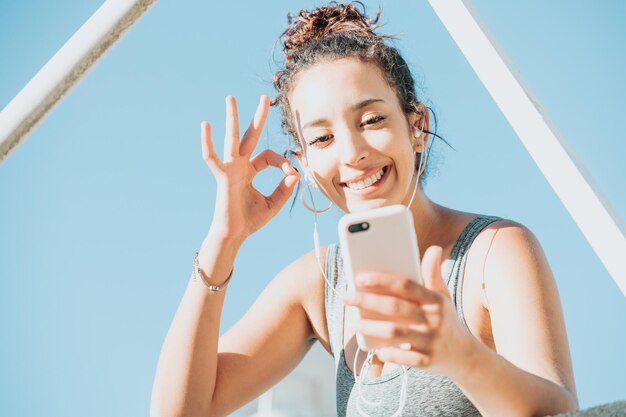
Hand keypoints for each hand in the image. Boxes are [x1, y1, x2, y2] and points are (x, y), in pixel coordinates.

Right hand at [201, 96, 300, 240]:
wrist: (234, 235)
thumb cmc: (250, 220)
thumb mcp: (273, 204)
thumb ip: (285, 189)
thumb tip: (296, 174)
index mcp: (251, 170)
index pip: (270, 156)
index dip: (283, 162)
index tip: (292, 174)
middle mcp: (240, 165)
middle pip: (250, 136)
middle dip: (257, 117)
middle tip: (265, 98)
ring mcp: (230, 169)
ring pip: (231, 139)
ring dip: (232, 118)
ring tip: (231, 98)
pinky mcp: (222, 177)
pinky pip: (212, 157)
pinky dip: (207, 142)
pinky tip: (205, 125)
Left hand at [343, 246, 478, 378]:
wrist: (466, 356)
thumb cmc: (446, 320)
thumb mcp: (443, 297)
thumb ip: (433, 274)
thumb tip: (434, 248)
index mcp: (435, 300)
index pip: (406, 285)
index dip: (382, 280)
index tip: (359, 278)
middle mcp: (434, 320)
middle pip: (396, 308)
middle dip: (367, 301)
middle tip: (346, 297)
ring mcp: (431, 341)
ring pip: (395, 333)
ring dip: (371, 328)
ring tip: (353, 324)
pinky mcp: (428, 362)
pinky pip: (404, 358)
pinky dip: (389, 353)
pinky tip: (376, 349)